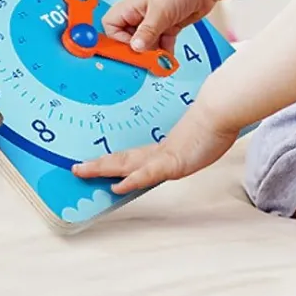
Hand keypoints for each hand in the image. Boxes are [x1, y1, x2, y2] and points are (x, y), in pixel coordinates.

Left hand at [72, 100, 238, 193]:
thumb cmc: (213, 123)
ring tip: (82, 172)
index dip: (111, 161)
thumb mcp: (197, 139)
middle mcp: (157, 152)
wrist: (220, 108)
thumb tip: (190, 141)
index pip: (130, 157)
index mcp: (162, 149)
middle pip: (121, 159)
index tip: (96, 164)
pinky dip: (132, 181)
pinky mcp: (173, 161)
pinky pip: (148, 173)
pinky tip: (118, 186)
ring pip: (126, 164)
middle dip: (97, 165)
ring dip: (103, 168)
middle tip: (75, 168)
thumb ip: (189, 143)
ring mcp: (163, 157)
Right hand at [102, 0, 222, 52]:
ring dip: (152, 53)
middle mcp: (141, 12)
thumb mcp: (160, 12)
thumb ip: (146, 33)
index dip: (116, 39)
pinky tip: (169, 58)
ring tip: (160, 61)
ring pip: (146, 41)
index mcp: (132, 5)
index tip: (130, 50)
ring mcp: (156, 18)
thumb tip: (135, 49)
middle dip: (136, 50)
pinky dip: (164, 50)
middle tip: (145, 61)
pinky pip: (161, 41)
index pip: (111, 24)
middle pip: (128, 36)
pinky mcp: (170, 24)